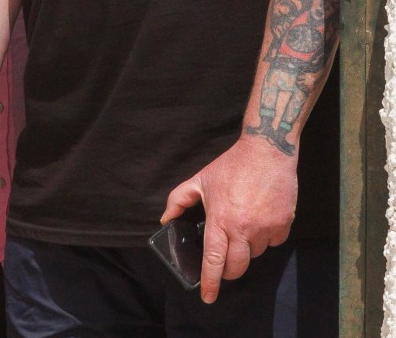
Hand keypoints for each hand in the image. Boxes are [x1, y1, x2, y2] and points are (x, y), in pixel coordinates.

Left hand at [161, 135, 296, 303]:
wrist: (266, 151)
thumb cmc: (232, 165)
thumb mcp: (201, 179)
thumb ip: (179, 199)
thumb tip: (165, 219)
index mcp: (221, 219)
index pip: (214, 259)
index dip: (210, 281)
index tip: (207, 296)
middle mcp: (243, 228)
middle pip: (236, 267)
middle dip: (228, 271)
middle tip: (224, 263)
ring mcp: (265, 228)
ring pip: (255, 255)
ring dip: (247, 249)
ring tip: (242, 227)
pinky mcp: (283, 224)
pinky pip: (273, 243)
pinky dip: (266, 238)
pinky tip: (260, 221)